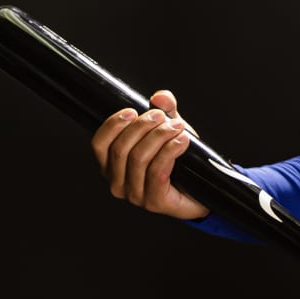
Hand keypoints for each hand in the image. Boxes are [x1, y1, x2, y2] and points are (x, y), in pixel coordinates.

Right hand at [90, 89, 210, 220]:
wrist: (200, 189)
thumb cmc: (179, 162)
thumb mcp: (169, 130)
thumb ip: (164, 111)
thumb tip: (160, 97)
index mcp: (112, 166)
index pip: (99, 144)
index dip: (113, 125)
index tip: (132, 111)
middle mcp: (118, 183)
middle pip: (121, 149)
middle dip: (143, 126)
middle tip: (162, 116)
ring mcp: (135, 195)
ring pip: (139, 158)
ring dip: (160, 136)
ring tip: (177, 126)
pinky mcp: (155, 202)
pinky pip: (157, 171)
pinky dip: (170, 150)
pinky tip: (183, 141)